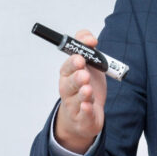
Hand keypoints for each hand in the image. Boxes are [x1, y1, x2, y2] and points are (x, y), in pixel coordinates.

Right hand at [54, 29, 106, 153]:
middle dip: (76, 77)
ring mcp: (74, 104)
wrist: (86, 115)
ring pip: (76, 98)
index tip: (82, 56)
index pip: (67, 66)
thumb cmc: (86, 86)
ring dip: (82, 92)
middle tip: (83, 72)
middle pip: (69, 83)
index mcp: (68, 74)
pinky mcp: (82, 118)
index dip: (73, 60)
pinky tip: (87, 105)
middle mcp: (68, 88)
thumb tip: (89, 37)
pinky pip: (83, 114)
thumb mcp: (89, 65)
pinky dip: (85, 110)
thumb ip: (86, 47)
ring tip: (87, 88)